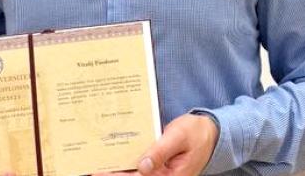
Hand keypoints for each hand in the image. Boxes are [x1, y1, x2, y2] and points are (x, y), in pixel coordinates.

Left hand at [95, 113, 218, 175]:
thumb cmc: (197, 133)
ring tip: (99, 162)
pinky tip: (116, 155)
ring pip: (136, 173)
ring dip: (119, 169)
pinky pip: (141, 166)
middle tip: (92, 166)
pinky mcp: (159, 166)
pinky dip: (128, 162)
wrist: (211, 131)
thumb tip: (143, 167)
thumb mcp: (178, 137)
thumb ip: (161, 152)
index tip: (99, 171)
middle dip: (114, 173)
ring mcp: (161, 172)